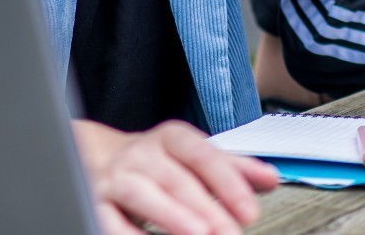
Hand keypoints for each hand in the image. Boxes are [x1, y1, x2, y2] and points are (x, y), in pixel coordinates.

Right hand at [73, 119, 278, 234]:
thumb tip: (272, 179)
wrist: (97, 158)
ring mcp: (115, 176)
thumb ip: (234, 169)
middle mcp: (142, 154)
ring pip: (141, 194)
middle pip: (176, 179)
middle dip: (206, 209)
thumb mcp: (196, 158)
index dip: (229, 184)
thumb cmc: (159, 163)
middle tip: (230, 233)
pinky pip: (109, 219)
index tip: (250, 212)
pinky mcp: (92, 200)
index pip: (204, 156)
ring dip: (171, 216)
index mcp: (172, 138)